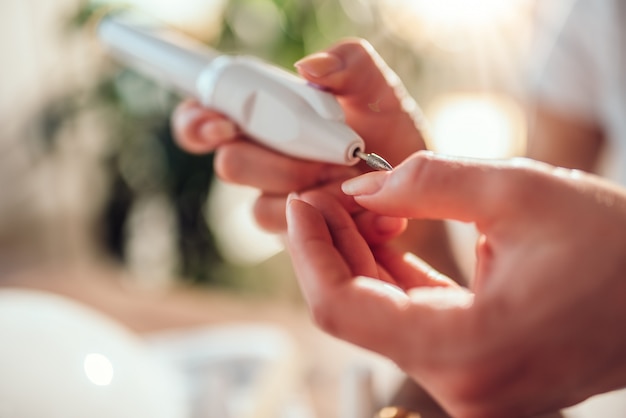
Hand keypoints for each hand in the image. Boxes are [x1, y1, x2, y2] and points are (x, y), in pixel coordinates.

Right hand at [171, 39, 427, 230]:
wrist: (419, 193)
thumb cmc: (392, 136)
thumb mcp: (378, 92)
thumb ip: (349, 65)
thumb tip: (309, 67)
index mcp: (268, 117)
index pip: (204, 117)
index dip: (198, 123)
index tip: (224, 127)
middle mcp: (263, 159)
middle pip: (231, 164)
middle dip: (284, 164)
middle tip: (332, 161)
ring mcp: (277, 201)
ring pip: (262, 208)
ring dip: (316, 197)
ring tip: (362, 190)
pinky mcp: (296, 236)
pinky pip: (296, 237)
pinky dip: (341, 224)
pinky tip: (378, 217)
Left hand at [287, 151, 625, 416]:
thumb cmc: (616, 245)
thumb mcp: (517, 191)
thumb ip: (426, 183)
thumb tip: (360, 191)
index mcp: (467, 351)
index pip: (343, 310)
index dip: (309, 252)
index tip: (300, 205)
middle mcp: (463, 385)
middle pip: (357, 314)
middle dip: (331, 248)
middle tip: (323, 194)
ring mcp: (471, 383)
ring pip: (383, 317)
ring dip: (359, 260)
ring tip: (351, 205)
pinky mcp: (479, 367)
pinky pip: (414, 321)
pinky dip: (391, 278)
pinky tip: (381, 234)